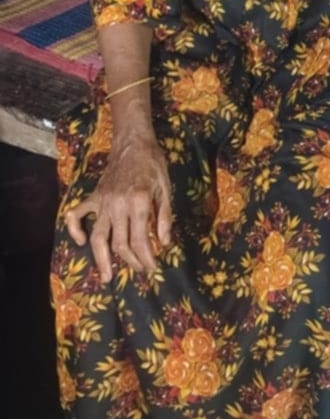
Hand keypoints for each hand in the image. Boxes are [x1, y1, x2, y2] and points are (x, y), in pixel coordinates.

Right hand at [64, 132, 172, 281]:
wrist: (133, 142)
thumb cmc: (153, 164)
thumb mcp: (165, 187)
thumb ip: (164, 216)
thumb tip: (164, 243)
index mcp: (138, 202)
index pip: (140, 239)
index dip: (147, 257)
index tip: (153, 267)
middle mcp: (117, 205)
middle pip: (119, 243)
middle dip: (131, 261)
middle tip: (140, 269)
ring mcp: (102, 202)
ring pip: (98, 236)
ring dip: (101, 259)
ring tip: (106, 276)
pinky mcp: (93, 197)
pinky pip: (77, 215)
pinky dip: (75, 229)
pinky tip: (81, 242)